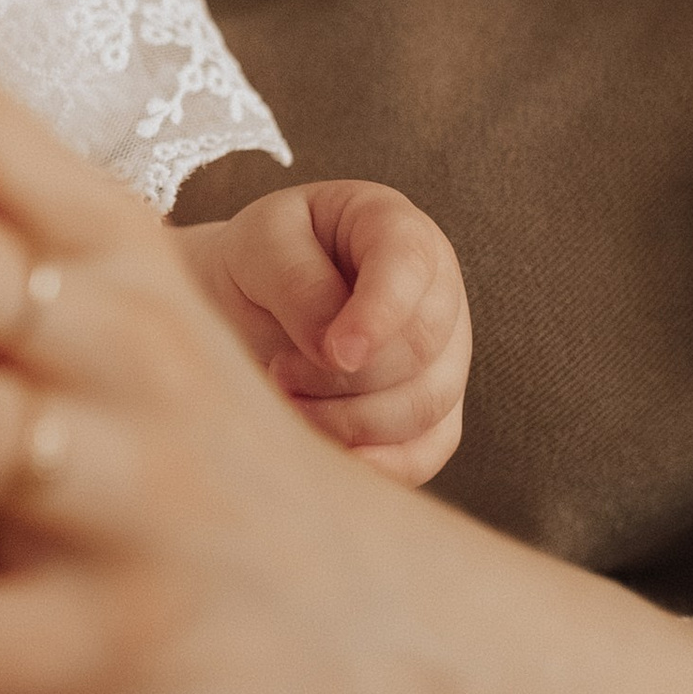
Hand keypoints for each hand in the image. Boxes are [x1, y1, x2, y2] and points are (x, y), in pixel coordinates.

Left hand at [182, 182, 469, 485]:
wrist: (248, 301)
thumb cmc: (258, 260)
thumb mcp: (260, 244)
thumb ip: (297, 282)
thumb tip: (334, 350)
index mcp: (396, 230)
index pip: (410, 267)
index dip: (379, 315)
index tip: (333, 353)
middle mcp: (437, 292)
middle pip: (422, 347)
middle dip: (345, 375)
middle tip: (278, 371)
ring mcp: (444, 356)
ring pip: (426, 405)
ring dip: (350, 419)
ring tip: (286, 401)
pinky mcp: (431, 413)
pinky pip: (427, 452)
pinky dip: (379, 464)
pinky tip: (326, 454)